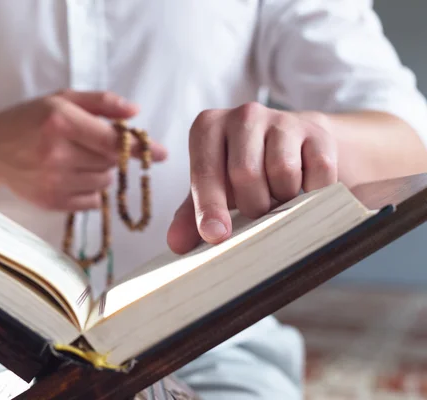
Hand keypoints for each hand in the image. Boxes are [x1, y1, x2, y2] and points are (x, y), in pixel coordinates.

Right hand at [0, 90, 166, 209]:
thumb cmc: (28, 119)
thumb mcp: (61, 99)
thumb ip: (101, 102)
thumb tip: (135, 114)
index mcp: (61, 122)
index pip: (113, 141)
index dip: (140, 147)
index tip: (162, 153)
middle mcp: (56, 153)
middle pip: (112, 162)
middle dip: (112, 154)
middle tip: (93, 145)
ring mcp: (53, 181)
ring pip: (104, 182)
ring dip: (101, 171)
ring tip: (78, 159)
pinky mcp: (51, 202)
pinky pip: (92, 201)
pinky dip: (90, 189)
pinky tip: (71, 176)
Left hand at [167, 102, 337, 253]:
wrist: (291, 147)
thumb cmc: (240, 172)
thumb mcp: (212, 190)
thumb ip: (191, 216)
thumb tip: (177, 244)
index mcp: (207, 127)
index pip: (205, 171)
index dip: (210, 206)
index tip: (216, 235)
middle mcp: (243, 115)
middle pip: (245, 173)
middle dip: (252, 205)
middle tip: (255, 211)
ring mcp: (282, 120)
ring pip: (283, 172)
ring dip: (281, 199)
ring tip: (277, 197)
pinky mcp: (317, 132)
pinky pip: (318, 172)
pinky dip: (312, 193)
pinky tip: (303, 191)